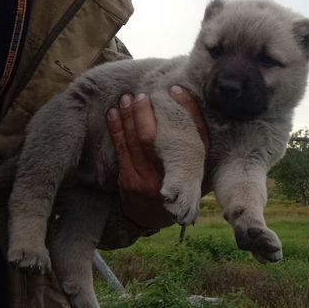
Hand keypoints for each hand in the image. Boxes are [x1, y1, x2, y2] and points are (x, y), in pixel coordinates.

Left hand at [106, 86, 208, 228]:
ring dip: (129, 117)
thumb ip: (194, 138)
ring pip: (136, 141)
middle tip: (142, 96)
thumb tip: (184, 99)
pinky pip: (122, 150)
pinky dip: (117, 129)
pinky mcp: (130, 182)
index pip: (194, 135)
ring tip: (127, 99)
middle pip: (156, 138)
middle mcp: (171, 176)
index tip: (175, 90)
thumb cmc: (176, 182)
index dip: (186, 110)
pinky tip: (113, 114)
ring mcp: (148, 180)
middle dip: (146, 113)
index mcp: (192, 168)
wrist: (154, 216)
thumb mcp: (193, 164)